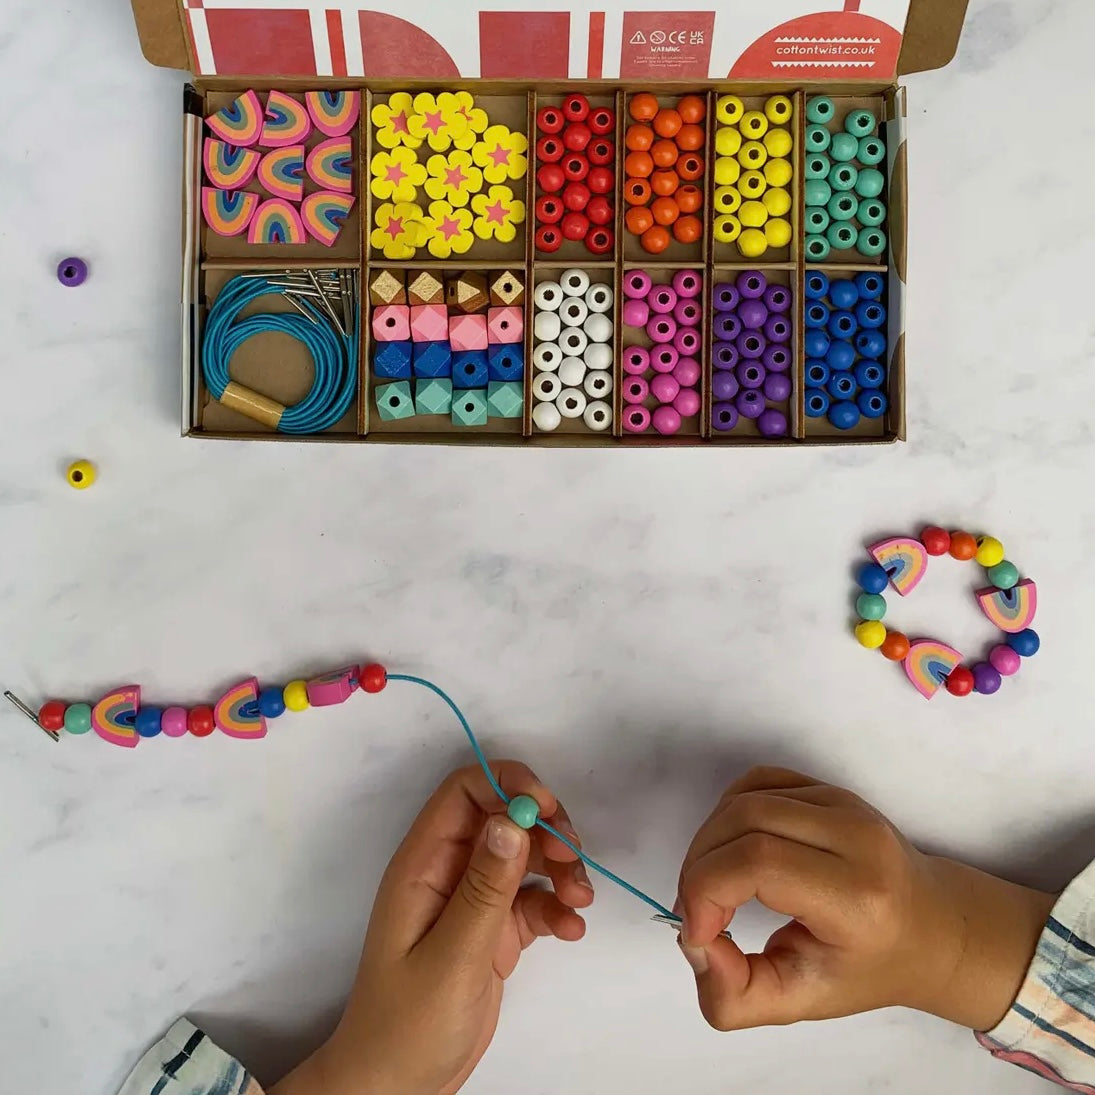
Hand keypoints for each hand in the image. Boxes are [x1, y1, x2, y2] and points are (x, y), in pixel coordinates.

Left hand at [271, 760, 592, 1094]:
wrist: (399, 1087)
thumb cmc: (408, 1023)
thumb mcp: (451, 955)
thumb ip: (484, 888)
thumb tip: (511, 820)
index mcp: (423, 863)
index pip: (464, 792)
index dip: (508, 785)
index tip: (549, 809)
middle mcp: (449, 871)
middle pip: (504, 818)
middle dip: (545, 829)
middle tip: (574, 859)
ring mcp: (472, 901)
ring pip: (525, 858)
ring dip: (560, 870)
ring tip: (582, 901)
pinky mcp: (494, 932)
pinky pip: (532, 900)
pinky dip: (557, 908)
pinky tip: (571, 931)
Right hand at [676, 766, 1054, 1032]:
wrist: (932, 930)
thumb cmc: (869, 969)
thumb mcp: (802, 1004)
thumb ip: (733, 997)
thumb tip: (693, 944)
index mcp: (858, 897)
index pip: (758, 863)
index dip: (706, 891)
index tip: (696, 932)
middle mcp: (856, 838)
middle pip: (743, 822)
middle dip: (699, 869)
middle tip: (697, 913)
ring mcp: (845, 805)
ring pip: (744, 799)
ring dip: (708, 842)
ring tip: (711, 887)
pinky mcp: (830, 789)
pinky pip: (757, 784)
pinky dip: (727, 815)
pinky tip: (732, 853)